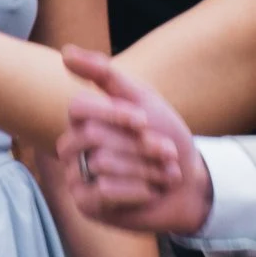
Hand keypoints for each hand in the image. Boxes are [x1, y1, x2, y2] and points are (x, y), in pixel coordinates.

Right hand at [57, 48, 212, 235]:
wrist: (191, 183)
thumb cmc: (164, 139)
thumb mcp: (142, 100)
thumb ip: (105, 75)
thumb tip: (65, 52)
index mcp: (81, 122)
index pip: (78, 108)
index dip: (113, 113)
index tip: (144, 120)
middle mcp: (72, 147)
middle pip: (94, 137)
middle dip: (140, 145)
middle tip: (165, 152)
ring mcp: (76, 177)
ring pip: (103, 165)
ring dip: (147, 169)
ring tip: (163, 174)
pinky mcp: (87, 204)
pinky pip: (107, 191)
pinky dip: (139, 190)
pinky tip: (150, 192)